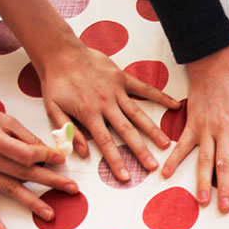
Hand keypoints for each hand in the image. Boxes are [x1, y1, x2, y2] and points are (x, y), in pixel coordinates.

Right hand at [0, 98, 77, 228]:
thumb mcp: (3, 119)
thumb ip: (25, 137)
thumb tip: (48, 154)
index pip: (26, 154)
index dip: (46, 157)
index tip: (61, 159)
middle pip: (24, 173)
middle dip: (51, 181)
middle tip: (72, 189)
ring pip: (10, 189)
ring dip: (32, 203)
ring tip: (50, 214)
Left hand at [39, 41, 179, 179]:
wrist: (60, 52)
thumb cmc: (55, 82)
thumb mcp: (53, 109)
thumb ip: (68, 131)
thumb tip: (82, 153)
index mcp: (89, 113)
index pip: (106, 143)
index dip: (116, 161)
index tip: (125, 176)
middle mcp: (106, 103)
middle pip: (127, 132)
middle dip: (141, 151)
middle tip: (153, 166)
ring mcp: (117, 90)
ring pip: (138, 114)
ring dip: (153, 130)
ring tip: (166, 145)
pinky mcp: (123, 78)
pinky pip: (145, 89)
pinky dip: (160, 97)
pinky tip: (175, 105)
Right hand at [164, 46, 228, 211]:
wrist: (214, 66)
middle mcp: (224, 129)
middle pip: (225, 162)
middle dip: (225, 186)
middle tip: (226, 207)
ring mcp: (206, 128)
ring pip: (204, 159)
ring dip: (202, 181)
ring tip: (201, 201)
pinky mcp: (192, 126)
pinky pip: (183, 145)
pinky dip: (174, 160)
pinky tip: (166, 175)